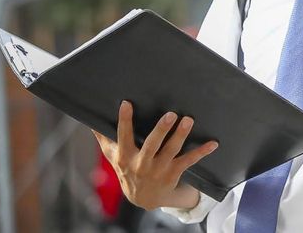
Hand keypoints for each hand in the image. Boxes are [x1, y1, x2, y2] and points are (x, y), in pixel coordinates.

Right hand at [92, 100, 217, 210]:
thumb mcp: (113, 156)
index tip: (126, 103)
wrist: (143, 199)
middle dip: (161, 129)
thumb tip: (89, 121)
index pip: (123, 136)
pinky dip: (201, 152)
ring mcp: (159, 169)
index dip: (124, 120)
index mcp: (126, 156)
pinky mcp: (173, 173)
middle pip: (152, 144)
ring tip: (188, 120)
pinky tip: (213, 144)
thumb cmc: (127, 170)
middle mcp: (142, 164)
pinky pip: (189, 161)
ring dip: (181, 136)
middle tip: (171, 114)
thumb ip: (103, 139)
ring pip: (171, 151)